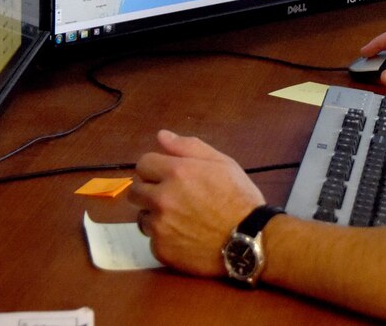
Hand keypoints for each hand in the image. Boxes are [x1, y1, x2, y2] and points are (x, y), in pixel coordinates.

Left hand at [128, 130, 263, 276]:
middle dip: (149, 191)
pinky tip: (185, 237)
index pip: (143, 163)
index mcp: (176, 172)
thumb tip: (161, 136)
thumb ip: (188, 147)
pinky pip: (153, 240)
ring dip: (156, 216)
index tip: (167, 176)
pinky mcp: (161, 250)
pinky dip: (165, 238)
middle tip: (171, 197)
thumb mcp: (222, 163)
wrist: (250, 240)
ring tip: (181, 219)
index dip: (155, 168)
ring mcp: (159, 226)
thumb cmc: (239, 197)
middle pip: (135, 190)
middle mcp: (162, 198)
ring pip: (143, 216)